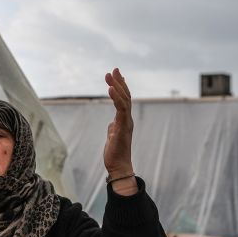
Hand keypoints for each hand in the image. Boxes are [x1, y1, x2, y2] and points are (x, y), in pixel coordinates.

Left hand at [104, 68, 136, 193]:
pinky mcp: (122, 127)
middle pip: (125, 96)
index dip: (121, 87)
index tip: (116, 75)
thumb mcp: (113, 136)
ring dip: (117, 86)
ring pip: (124, 100)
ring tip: (110, 75)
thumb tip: (112, 124)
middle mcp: (127, 119)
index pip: (124, 100)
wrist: (119, 167)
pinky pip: (121, 109)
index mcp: (124, 120)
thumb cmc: (115, 154)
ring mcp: (126, 123)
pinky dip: (116, 97)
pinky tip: (110, 88)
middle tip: (114, 69)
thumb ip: (114, 128)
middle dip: (119, 82)